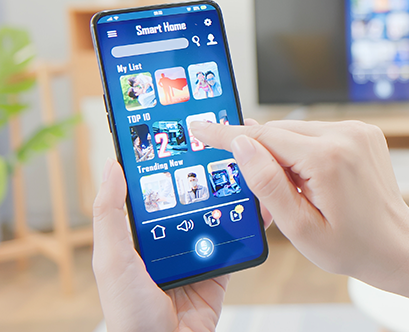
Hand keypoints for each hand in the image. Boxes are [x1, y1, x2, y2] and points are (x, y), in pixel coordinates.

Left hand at [92, 158, 272, 331]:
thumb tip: (112, 166)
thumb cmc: (128, 313)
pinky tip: (256, 209)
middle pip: (188, 200)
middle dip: (204, 177)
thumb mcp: (112, 258)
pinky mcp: (218, 270)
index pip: (151, 190)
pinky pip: (235, 243)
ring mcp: (194, 254)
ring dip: (229, 199)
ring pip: (215, 217)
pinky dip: (247, 227)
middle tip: (220, 147)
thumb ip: (110, 214)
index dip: (163, 165)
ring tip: (243, 171)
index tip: (177, 137)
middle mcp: (167, 241)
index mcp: (138, 235)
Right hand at [190, 119, 408, 286]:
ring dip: (285, 153)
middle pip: (280, 131)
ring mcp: (358, 130)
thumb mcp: (300, 227)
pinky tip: (312, 180)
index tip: (200, 128)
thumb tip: (240, 144)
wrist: (396, 245)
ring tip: (297, 192)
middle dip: (261, 153)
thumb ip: (267, 184)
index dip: (227, 134)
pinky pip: (318, 132)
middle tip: (258, 188)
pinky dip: (305, 150)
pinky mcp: (363, 131)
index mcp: (328, 158)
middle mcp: (345, 134)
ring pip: (298, 130)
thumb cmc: (351, 246)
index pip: (264, 137)